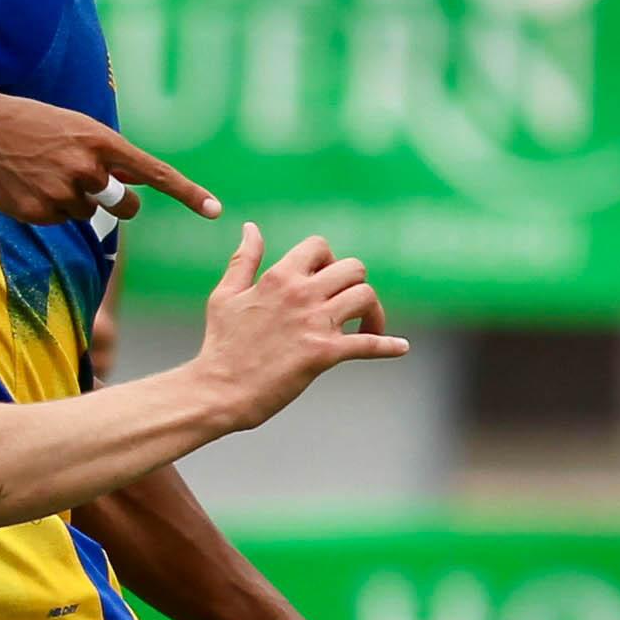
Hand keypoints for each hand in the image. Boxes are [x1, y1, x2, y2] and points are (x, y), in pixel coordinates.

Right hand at [0, 88, 219, 227]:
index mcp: (102, 141)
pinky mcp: (41, 213)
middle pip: (126, 207)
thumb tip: (137, 184)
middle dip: (117, 203)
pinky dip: (50, 207)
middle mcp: (88, 168)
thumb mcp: (77, 129)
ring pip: (89, 215)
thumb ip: (109, 156)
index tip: (215, 209)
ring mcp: (63, 192)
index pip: (154, 172)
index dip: (187, 192)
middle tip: (89, 183)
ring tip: (46, 174)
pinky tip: (30, 185)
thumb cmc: (34, 125)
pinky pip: (61, 220)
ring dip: (75, 201)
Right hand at [187, 222, 403, 429]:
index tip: (325, 280)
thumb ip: (244, 259)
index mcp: (279, 277)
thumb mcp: (226, 294)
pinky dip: (388, 346)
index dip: (328, 259)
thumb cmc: (220, 345)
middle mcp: (301, 294)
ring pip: (366, 297)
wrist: (218, 390)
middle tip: (350, 305)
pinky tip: (400, 347)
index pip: (320, 247)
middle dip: (355, 283)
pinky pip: (367, 344)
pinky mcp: (324, 354)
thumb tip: (251, 228)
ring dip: (372, 312)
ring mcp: (315, 323)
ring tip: (367, 327)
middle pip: (353, 268)